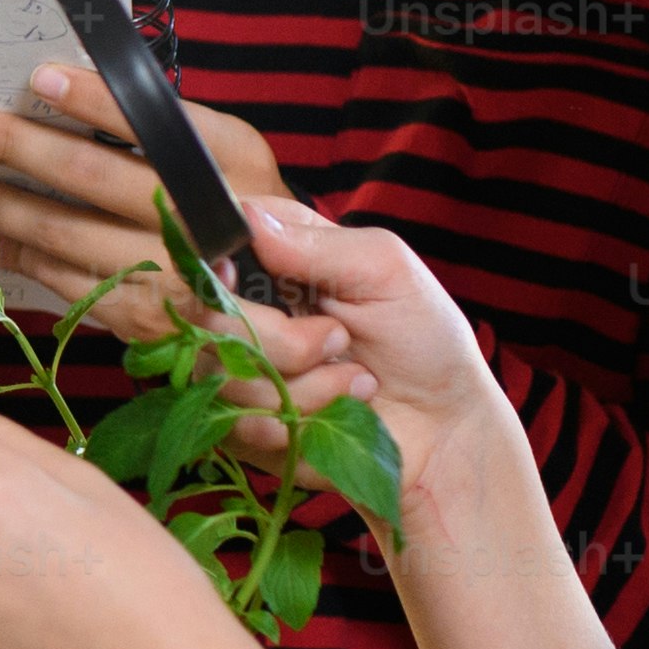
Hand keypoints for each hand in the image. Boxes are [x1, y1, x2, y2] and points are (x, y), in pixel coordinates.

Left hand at [0, 62, 359, 406]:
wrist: (291, 305)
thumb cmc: (239, 210)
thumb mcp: (226, 154)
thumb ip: (163, 126)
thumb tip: (68, 81)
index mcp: (233, 162)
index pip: (155, 121)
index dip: (94, 99)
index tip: (36, 75)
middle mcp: (209, 222)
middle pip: (98, 179)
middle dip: (19, 148)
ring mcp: (177, 279)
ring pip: (71, 239)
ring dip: (0, 211)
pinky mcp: (148, 321)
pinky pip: (69, 285)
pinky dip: (19, 260)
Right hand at [221, 194, 536, 551]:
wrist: (445, 430)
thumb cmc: (424, 339)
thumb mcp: (386, 270)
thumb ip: (317, 245)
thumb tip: (247, 218)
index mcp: (273, 255)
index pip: (205, 240)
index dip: (208, 257)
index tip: (233, 274)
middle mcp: (244, 308)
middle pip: (203, 313)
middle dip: (280, 338)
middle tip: (340, 338)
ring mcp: (237, 368)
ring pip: (222, 373)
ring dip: (301, 385)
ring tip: (353, 380)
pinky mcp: (240, 423)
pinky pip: (237, 422)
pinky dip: (296, 421)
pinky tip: (335, 413)